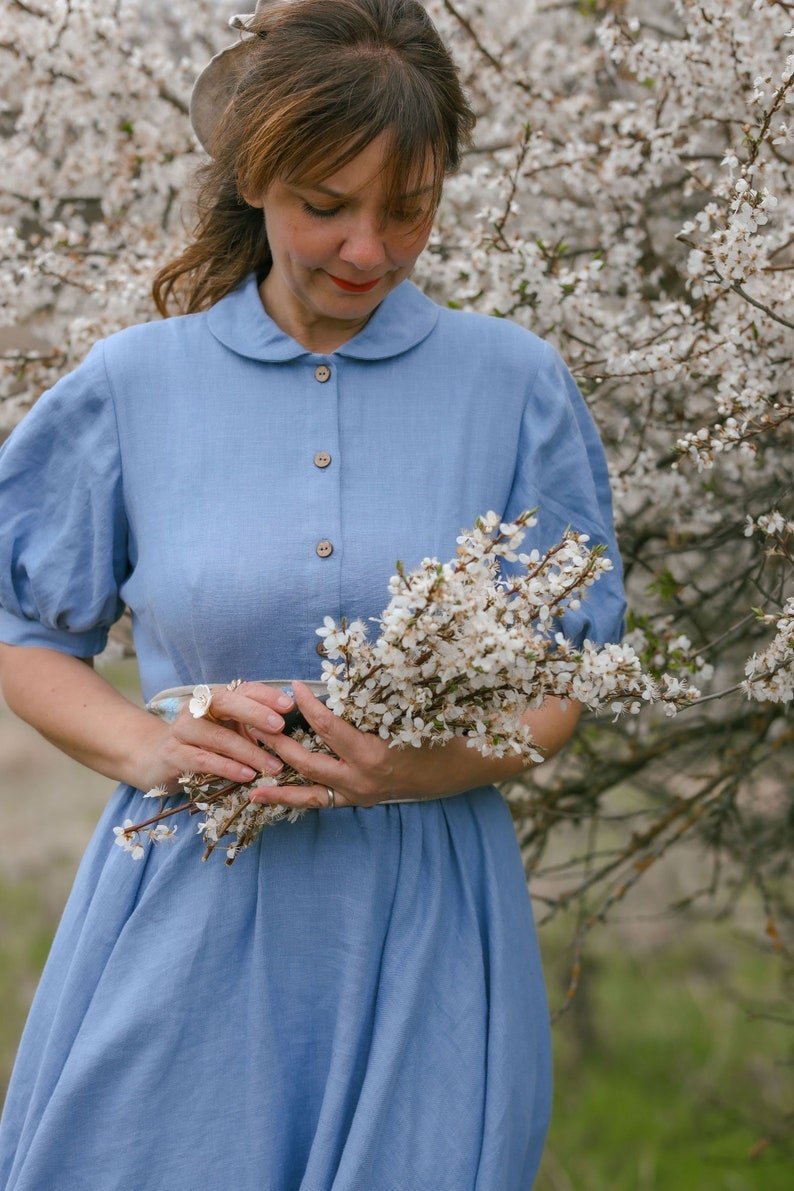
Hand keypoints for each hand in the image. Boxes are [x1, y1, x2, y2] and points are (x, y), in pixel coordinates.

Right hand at [139, 681, 293, 791]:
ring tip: (273, 766)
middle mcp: (196, 708)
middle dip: (255, 713)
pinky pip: (203, 760)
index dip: (265, 695)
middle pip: (225, 702)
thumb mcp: (228, 730)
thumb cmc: (203, 743)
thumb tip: (291, 725)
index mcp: (214, 698)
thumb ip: (252, 725)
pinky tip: (246, 775)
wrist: (155, 758)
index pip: (242, 689)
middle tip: (280, 728)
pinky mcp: (172, 754)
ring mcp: (181, 730)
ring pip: (217, 737)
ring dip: (248, 752)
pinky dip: (227, 768)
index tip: (289, 705)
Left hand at [249, 683, 582, 810]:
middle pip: (305, 761)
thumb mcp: (456, 691)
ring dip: (274, 778)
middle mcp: (365, 780)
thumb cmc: (473, 723)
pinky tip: (266, 792)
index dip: (309, 704)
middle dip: (275, 741)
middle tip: (252, 719)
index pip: (331, 727)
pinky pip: (321, 802)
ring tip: (240, 775)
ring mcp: (363, 794)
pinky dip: (294, 796)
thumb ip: (449, 658)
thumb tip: (458, 629)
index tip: (294, 682)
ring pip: (307, 789)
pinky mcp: (363, 799)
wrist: (490, 763)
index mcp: (381, 754)